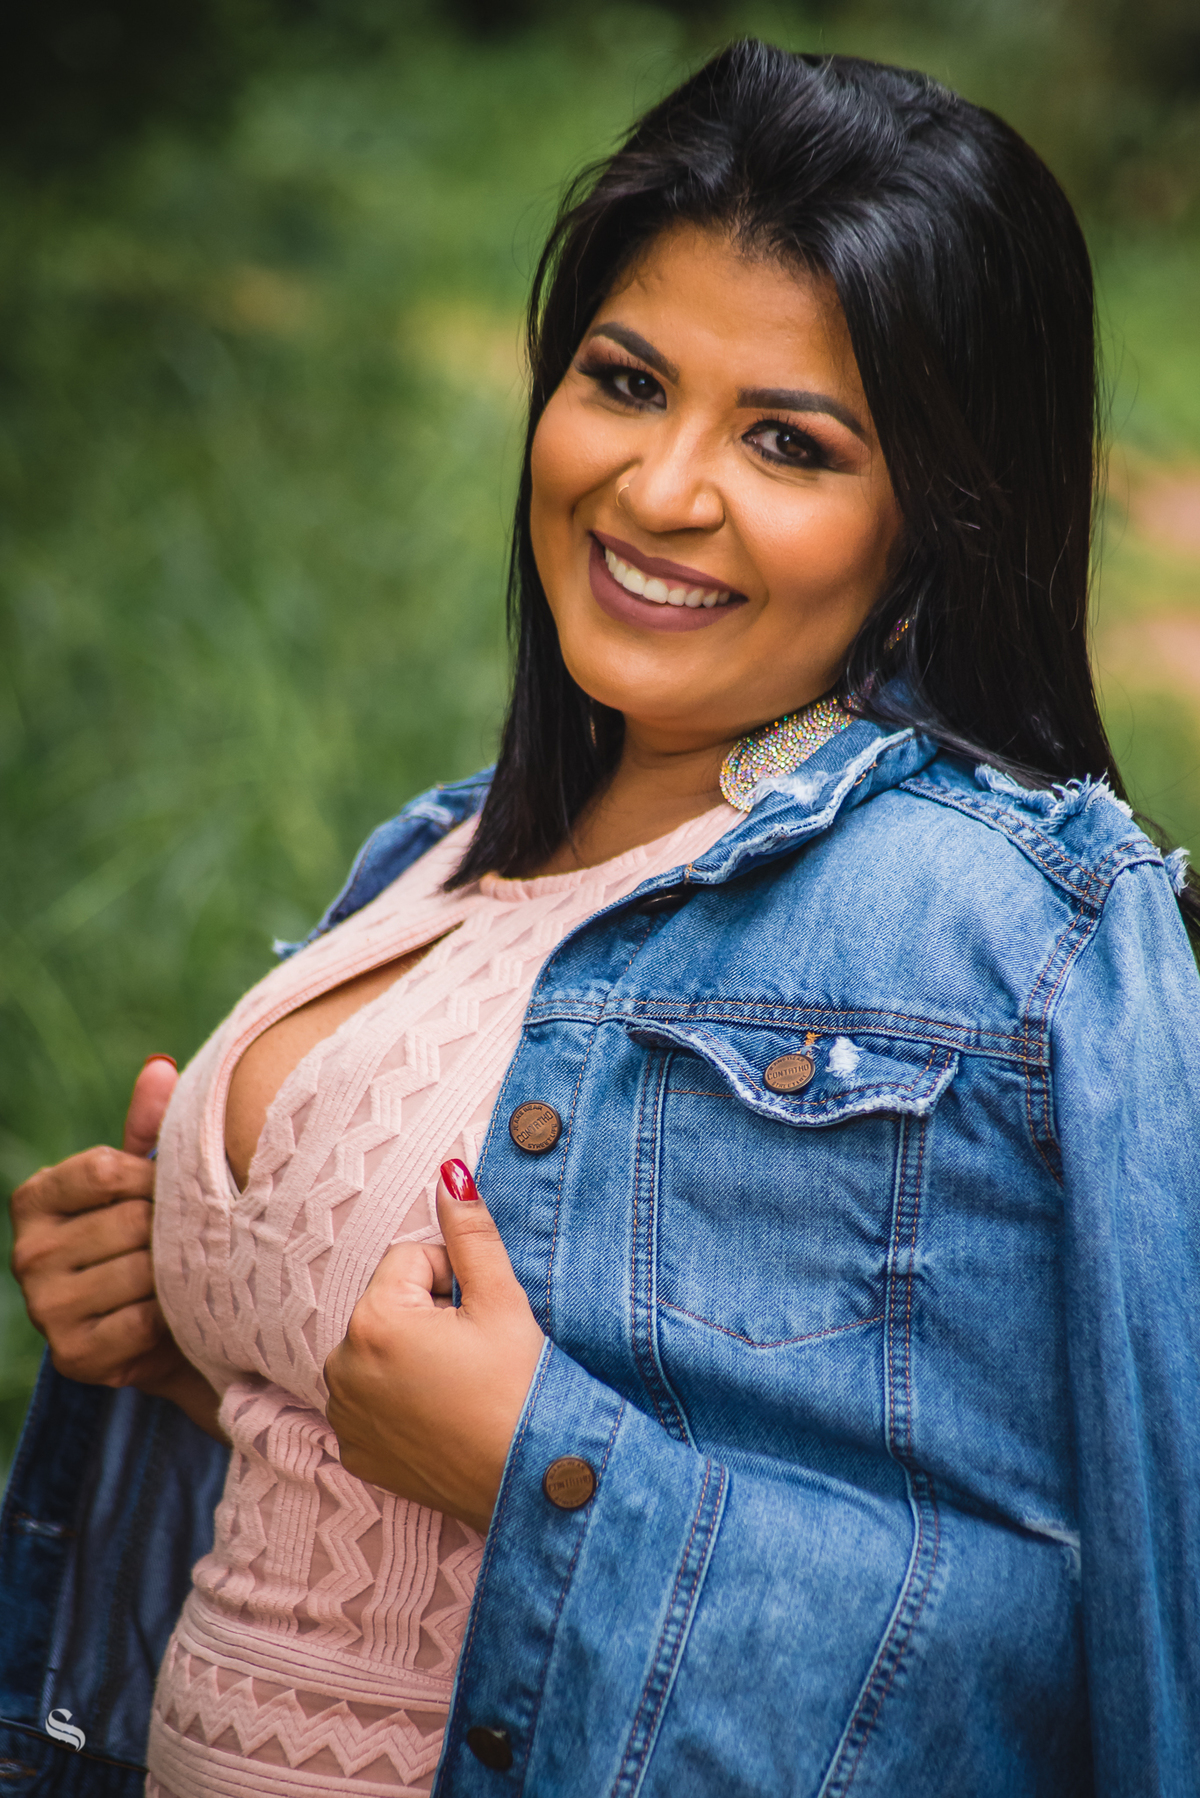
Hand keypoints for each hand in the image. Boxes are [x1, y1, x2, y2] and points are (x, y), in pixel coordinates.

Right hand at [9, 1056, 225, 1441]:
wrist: (166, 1329)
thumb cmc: (152, 1236)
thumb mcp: (145, 1179)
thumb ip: (151, 1126)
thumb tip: (161, 1066)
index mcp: (35, 1199)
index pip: (103, 1169)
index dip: (153, 1177)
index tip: (171, 1191)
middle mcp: (27, 1255)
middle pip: (129, 1222)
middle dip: (172, 1229)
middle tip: (190, 1240)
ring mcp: (45, 1310)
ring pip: (140, 1272)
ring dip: (176, 1274)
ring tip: (184, 1275)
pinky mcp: (74, 1357)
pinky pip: (143, 1322)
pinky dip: (171, 1317)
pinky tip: (173, 1315)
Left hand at [325, 1160, 544, 1533]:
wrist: (533, 1484)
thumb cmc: (521, 1388)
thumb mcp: (502, 1301)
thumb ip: (470, 1233)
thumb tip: (450, 1173)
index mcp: (373, 1320)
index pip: (411, 1259)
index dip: (455, 1281)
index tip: (481, 1322)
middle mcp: (342, 1367)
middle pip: (391, 1304)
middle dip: (430, 1317)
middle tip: (475, 1357)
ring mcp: (344, 1416)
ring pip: (380, 1351)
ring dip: (413, 1357)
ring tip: (461, 1388)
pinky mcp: (355, 1453)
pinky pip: (372, 1401)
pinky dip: (401, 1402)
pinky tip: (443, 1419)